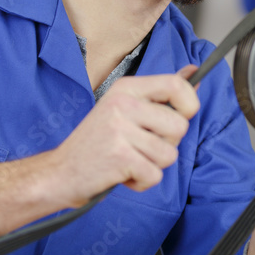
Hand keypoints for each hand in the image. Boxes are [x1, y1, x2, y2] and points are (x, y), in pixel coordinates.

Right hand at [53, 66, 199, 202]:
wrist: (60, 172)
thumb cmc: (98, 142)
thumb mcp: (125, 108)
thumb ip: (160, 93)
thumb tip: (193, 72)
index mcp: (126, 88)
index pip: (176, 84)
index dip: (190, 103)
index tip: (181, 116)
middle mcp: (122, 103)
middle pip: (179, 125)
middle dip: (168, 144)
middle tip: (142, 146)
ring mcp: (119, 129)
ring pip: (169, 154)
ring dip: (153, 165)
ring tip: (130, 160)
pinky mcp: (119, 156)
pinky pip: (155, 175)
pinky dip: (142, 182)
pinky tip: (123, 174)